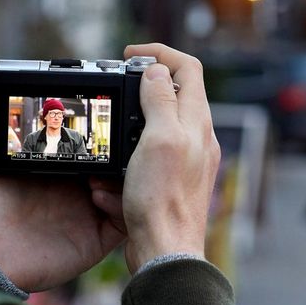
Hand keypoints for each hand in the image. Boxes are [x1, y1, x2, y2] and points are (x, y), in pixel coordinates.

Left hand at [0, 137, 125, 292]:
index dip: (99, 142)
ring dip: (121, 180)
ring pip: (125, 194)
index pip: (91, 153)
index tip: (97, 133)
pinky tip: (98, 194)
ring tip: (98, 175)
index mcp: (58, 174)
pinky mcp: (94, 240)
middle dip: (118, 158)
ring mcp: (87, 217)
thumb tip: (7, 109)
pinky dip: (120, 205)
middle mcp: (77, 194)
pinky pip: (123, 223)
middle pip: (114, 172)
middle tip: (107, 151)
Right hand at [119, 43, 220, 272]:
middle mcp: (197, 137)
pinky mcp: (173, 181)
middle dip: (143, 85)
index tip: (130, 54)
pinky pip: (148, 157)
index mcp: (196, 121)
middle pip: (175, 93)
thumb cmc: (163, 199)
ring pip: (158, 125)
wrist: (165, 251)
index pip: (188, 68)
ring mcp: (187, 160)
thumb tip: (157, 70)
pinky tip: (110, 177)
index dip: (159, 53)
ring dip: (130, 125)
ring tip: (108, 137)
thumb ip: (160, 100)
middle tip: (117, 87)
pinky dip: (126, 158)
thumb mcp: (159, 138)